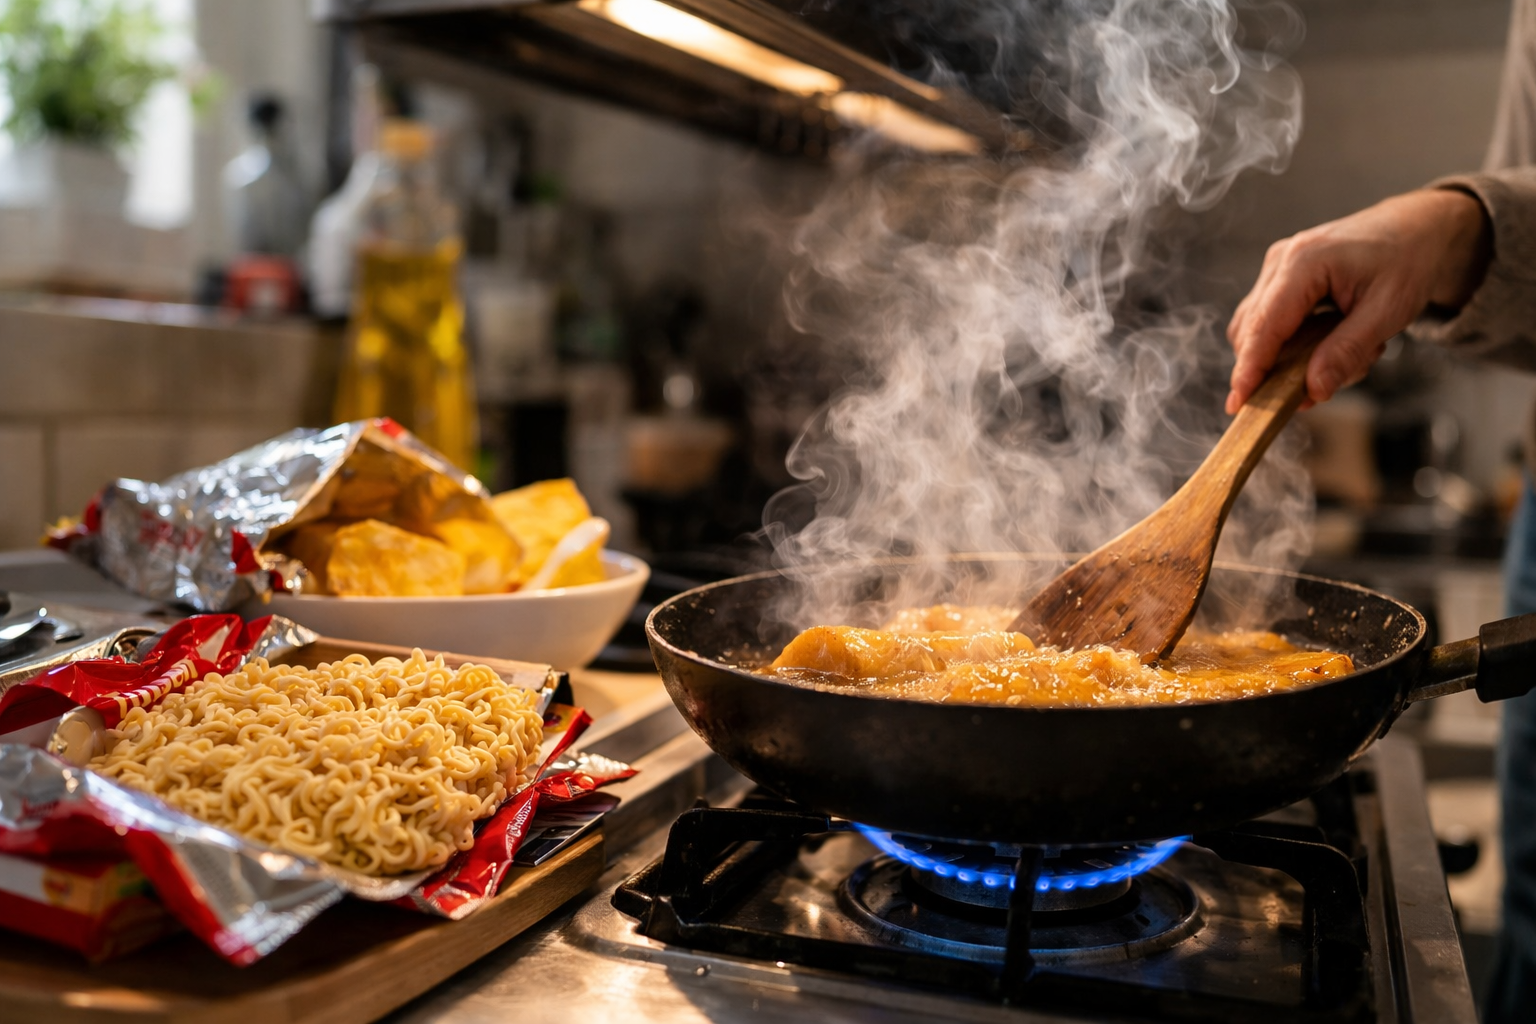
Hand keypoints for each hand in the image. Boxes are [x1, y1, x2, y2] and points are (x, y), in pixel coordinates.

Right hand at [1225, 189, 1491, 413]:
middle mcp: (1280, 261)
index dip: (1250, 368)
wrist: (1417, 230)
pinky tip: (1329, 345)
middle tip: (1316, 392)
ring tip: (1340, 358)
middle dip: (1275, 370)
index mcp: (1304, 262)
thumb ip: (1348, 350)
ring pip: (1257, 330)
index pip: (1264, 325)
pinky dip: (1291, 346)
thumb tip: (1315, 389)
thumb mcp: (1389, 310)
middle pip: (1251, 331)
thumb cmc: (1408, 261)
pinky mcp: (1280, 279)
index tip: (1240, 403)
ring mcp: (1276, 269)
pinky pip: (1270, 323)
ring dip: (1287, 358)